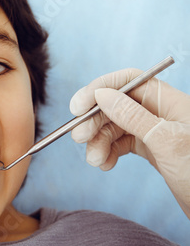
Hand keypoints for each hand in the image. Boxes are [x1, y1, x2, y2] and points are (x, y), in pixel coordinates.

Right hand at [69, 68, 189, 218]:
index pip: (128, 81)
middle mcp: (159, 112)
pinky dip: (108, 152)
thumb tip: (102, 94)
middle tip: (78, 138)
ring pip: (114, 127)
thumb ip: (132, 116)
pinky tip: (105, 164)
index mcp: (169, 101)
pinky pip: (120, 144)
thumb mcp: (166, 141)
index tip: (77, 107)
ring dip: (98, 142)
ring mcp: (154, 131)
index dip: (100, 88)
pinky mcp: (151, 148)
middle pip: (116, 105)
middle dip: (94, 121)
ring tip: (95, 160)